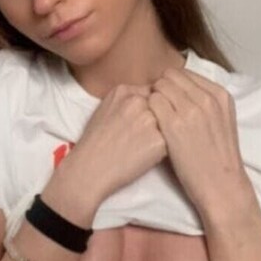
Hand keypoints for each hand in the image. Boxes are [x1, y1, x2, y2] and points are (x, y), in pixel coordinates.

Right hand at [59, 84, 168, 204]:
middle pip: (162, 106)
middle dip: (156, 119)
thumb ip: (127, 99)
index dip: (149, 109)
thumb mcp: (105, 108)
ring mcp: (149, 120)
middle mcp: (138, 102)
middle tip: (138, 136)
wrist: (89, 169)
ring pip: (168, 123)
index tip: (138, 122)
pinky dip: (161, 150)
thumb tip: (150, 98)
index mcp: (124, 91)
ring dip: (161, 134)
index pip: (151, 92)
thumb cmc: (95, 143)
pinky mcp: (159, 141)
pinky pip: (170, 141)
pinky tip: (144, 155)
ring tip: (140, 146)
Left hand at [147, 68, 250, 215]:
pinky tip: (150, 125)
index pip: (185, 74)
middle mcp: (206, 98)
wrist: (221, 185)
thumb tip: (182, 89)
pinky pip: (152, 102)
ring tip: (155, 118)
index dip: (173, 86)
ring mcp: (190, 110)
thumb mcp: (222, 121)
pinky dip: (147, 110)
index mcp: (220, 95)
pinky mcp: (173, 124)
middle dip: (161, 89)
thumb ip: (206, 102)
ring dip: (153, 99)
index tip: (170, 101)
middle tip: (159, 109)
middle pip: (170, 76)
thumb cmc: (217, 158)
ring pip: (159, 86)